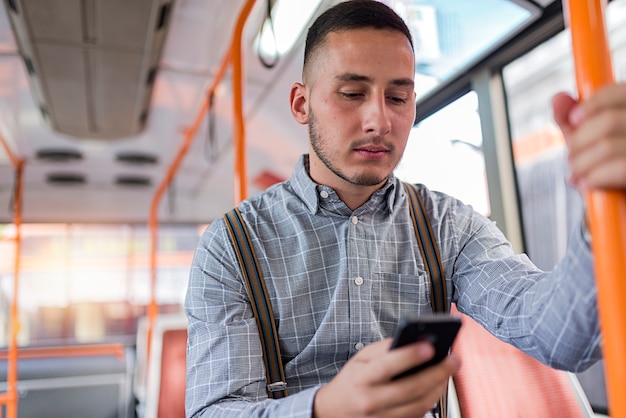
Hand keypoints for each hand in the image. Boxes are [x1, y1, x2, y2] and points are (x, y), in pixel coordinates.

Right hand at [313, 338, 459, 417]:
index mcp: (361, 378)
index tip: (430, 346)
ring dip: (439, 387)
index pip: (388, 366)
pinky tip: (437, 386)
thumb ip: (383, 349)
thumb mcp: (359, 359)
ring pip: (419, 404)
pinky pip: (417, 415)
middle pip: (411, 388)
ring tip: (449, 371)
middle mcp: (371, 400)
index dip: (410, 356)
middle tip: (454, 359)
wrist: (334, 412)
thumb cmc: (351, 381)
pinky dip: (430, 400)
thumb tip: (411, 340)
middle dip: (437, 372)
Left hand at [552, 82, 625, 189]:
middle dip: (579, 142)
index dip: (593, 103)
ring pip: (608, 146)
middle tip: (571, 158)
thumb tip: (558, 99)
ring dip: (581, 163)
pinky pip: (620, 168)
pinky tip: (586, 184)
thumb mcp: (587, 142)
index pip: (621, 92)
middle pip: (609, 121)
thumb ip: (572, 122)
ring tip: (576, 174)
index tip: (574, 119)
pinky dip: (594, 177)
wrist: (619, 207)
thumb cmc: (607, 169)